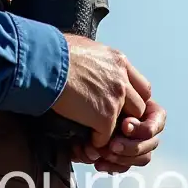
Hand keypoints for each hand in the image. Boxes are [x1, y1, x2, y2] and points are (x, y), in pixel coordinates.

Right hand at [50, 34, 149, 148]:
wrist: (47, 63)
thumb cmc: (57, 52)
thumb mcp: (86, 47)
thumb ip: (98, 59)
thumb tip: (91, 61)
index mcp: (119, 61)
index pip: (141, 85)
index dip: (132, 98)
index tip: (121, 104)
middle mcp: (122, 79)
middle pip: (140, 106)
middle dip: (127, 116)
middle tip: (111, 120)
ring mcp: (116, 98)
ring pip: (127, 123)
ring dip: (115, 129)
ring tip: (100, 132)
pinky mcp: (105, 116)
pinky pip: (107, 136)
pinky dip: (98, 140)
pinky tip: (88, 137)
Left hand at [75, 98, 166, 172]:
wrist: (78, 103)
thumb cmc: (96, 89)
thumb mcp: (116, 84)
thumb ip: (128, 96)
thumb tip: (127, 125)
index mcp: (147, 107)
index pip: (158, 120)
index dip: (143, 126)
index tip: (124, 126)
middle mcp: (144, 126)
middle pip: (152, 143)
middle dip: (131, 146)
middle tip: (112, 144)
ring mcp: (135, 142)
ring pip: (143, 157)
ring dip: (124, 158)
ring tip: (104, 152)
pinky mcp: (123, 155)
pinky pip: (125, 166)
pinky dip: (113, 166)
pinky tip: (99, 163)